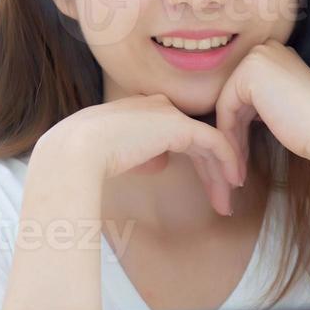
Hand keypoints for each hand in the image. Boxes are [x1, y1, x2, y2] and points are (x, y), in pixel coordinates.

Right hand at [38, 93, 244, 215]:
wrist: (78, 149)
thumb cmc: (87, 158)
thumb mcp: (119, 155)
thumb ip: (143, 154)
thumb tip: (160, 161)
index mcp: (143, 111)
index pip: (180, 136)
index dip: (197, 163)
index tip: (207, 189)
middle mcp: (159, 107)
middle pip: (197, 141)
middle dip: (212, 172)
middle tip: (223, 200)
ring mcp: (170, 113)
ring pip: (209, 143)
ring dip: (220, 174)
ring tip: (226, 203)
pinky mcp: (180, 125)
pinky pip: (215, 142)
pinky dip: (227, 162)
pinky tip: (232, 183)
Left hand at [214, 40, 309, 177]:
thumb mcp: (284, 103)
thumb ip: (262, 99)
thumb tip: (237, 113)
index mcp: (277, 53)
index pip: (246, 91)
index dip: (243, 124)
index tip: (246, 154)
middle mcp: (266, 48)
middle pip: (235, 97)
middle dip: (236, 133)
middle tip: (238, 164)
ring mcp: (257, 57)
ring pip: (228, 105)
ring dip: (232, 140)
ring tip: (237, 170)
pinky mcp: (249, 73)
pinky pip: (225, 110)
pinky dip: (230, 137)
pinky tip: (237, 161)